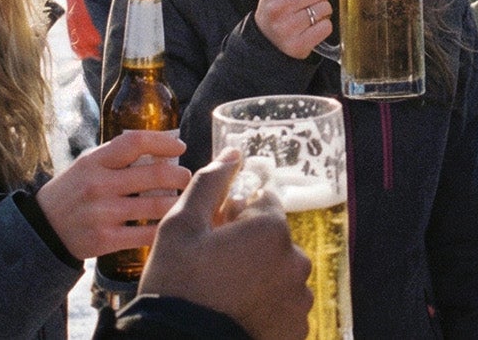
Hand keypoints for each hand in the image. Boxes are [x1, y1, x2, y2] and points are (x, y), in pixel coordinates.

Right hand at [39, 129, 193, 257]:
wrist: (44, 229)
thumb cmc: (74, 191)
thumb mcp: (87, 165)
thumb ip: (118, 157)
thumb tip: (162, 149)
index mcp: (94, 161)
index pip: (135, 142)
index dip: (164, 141)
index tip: (180, 146)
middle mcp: (98, 185)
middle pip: (155, 174)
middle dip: (180, 175)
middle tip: (186, 177)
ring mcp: (102, 213)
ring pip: (158, 205)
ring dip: (177, 202)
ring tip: (179, 200)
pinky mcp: (105, 240)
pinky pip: (148, 234)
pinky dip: (164, 229)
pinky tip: (168, 225)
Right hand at [141, 150, 310, 339]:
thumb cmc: (178, 284)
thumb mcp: (181, 225)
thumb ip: (211, 183)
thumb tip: (233, 154)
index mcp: (272, 230)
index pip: (263, 203)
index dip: (235, 214)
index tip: (213, 233)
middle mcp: (296, 262)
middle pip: (273, 239)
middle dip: (248, 246)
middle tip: (213, 266)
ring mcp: (299, 299)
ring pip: (279, 273)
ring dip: (259, 276)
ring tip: (223, 293)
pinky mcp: (296, 328)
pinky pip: (283, 305)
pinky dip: (265, 305)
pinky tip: (236, 311)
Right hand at [254, 0, 334, 57]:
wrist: (267, 37)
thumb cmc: (281, 1)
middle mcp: (278, 5)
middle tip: (308, 0)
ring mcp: (286, 27)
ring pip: (325, 8)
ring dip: (322, 11)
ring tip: (308, 13)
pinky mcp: (296, 44)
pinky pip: (326, 28)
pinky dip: (322, 27)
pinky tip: (310, 27)